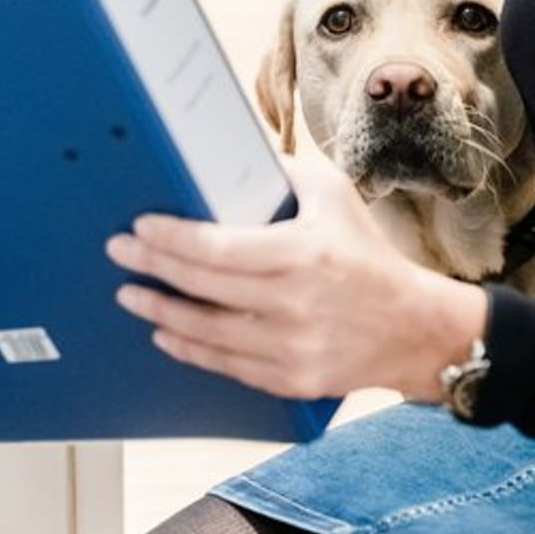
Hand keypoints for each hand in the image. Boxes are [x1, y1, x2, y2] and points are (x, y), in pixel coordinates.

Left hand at [104, 151, 488, 401]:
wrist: (414, 328)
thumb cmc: (369, 254)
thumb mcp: (336, 195)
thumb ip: (285, 171)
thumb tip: (232, 154)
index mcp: (303, 253)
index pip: (218, 247)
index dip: (171, 238)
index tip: (140, 227)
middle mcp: (295, 303)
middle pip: (203, 287)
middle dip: (152, 268)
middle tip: (120, 252)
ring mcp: (292, 347)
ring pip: (206, 332)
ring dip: (160, 312)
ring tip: (131, 294)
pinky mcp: (291, 379)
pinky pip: (226, 365)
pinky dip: (190, 348)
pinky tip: (166, 332)